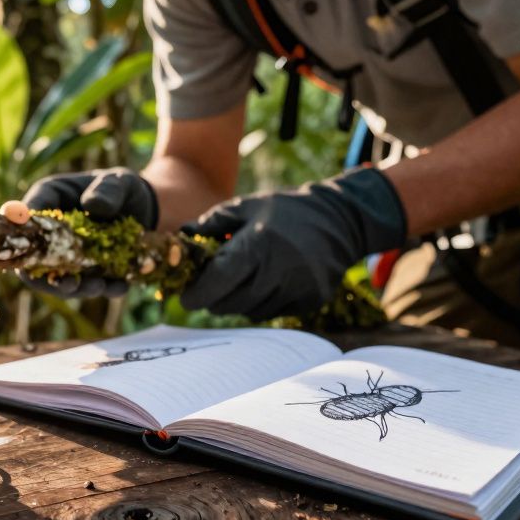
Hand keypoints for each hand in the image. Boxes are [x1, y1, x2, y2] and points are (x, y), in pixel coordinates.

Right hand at [16, 167, 157, 297]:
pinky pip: (87, 285)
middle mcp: (50, 230)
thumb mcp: (120, 182)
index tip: (33, 246)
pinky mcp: (85, 271)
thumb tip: (92, 206)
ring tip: (100, 287)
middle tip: (71, 283)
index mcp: (50, 198)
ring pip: (57, 279)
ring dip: (76, 288)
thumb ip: (108, 190)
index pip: (26, 215)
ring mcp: (65, 254)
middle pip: (33, 258)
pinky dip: (103, 289)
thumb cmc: (122, 188)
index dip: (22, 232)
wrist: (143, 209)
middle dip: (48, 277)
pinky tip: (120, 286)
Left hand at [179, 168, 407, 318]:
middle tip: (206, 290)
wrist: (339, 220)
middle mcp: (279, 271)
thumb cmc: (284, 210)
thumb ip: (211, 223)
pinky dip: (260, 303)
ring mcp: (298, 289)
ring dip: (236, 302)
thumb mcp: (245, 207)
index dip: (197, 294)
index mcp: (258, 244)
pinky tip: (263, 284)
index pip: (218, 281)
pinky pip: (272, 312)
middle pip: (230, 303)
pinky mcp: (311, 300)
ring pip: (250, 311)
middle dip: (213, 300)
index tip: (185, 297)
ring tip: (238, 282)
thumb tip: (179, 236)